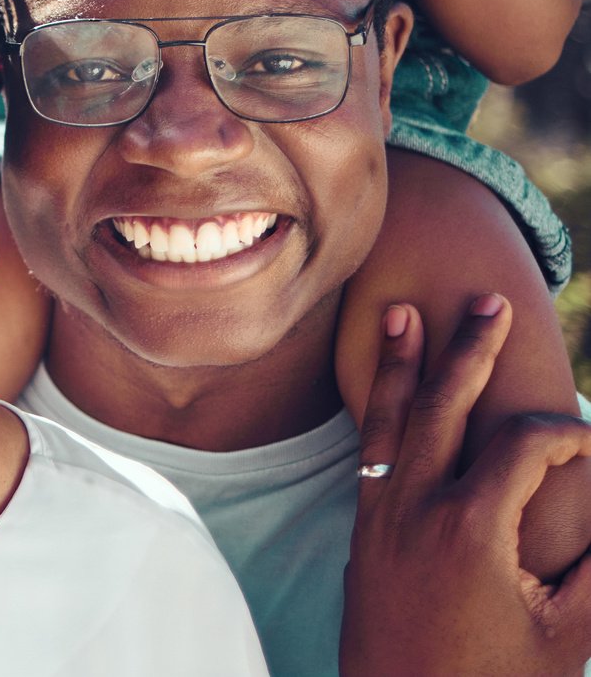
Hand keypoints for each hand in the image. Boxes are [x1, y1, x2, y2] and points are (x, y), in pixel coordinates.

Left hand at [342, 296, 590, 676]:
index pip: (522, 444)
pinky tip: (383, 388)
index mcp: (472, 526)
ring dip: (399, 363)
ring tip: (399, 312)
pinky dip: (375, 412)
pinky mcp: (361, 534)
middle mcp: (416, 508)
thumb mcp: (569, 632)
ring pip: (387, 421)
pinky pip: (367, 455)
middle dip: (468, 349)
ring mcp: (380, 518)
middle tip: (487, 299)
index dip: (566, 434)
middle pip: (442, 405)